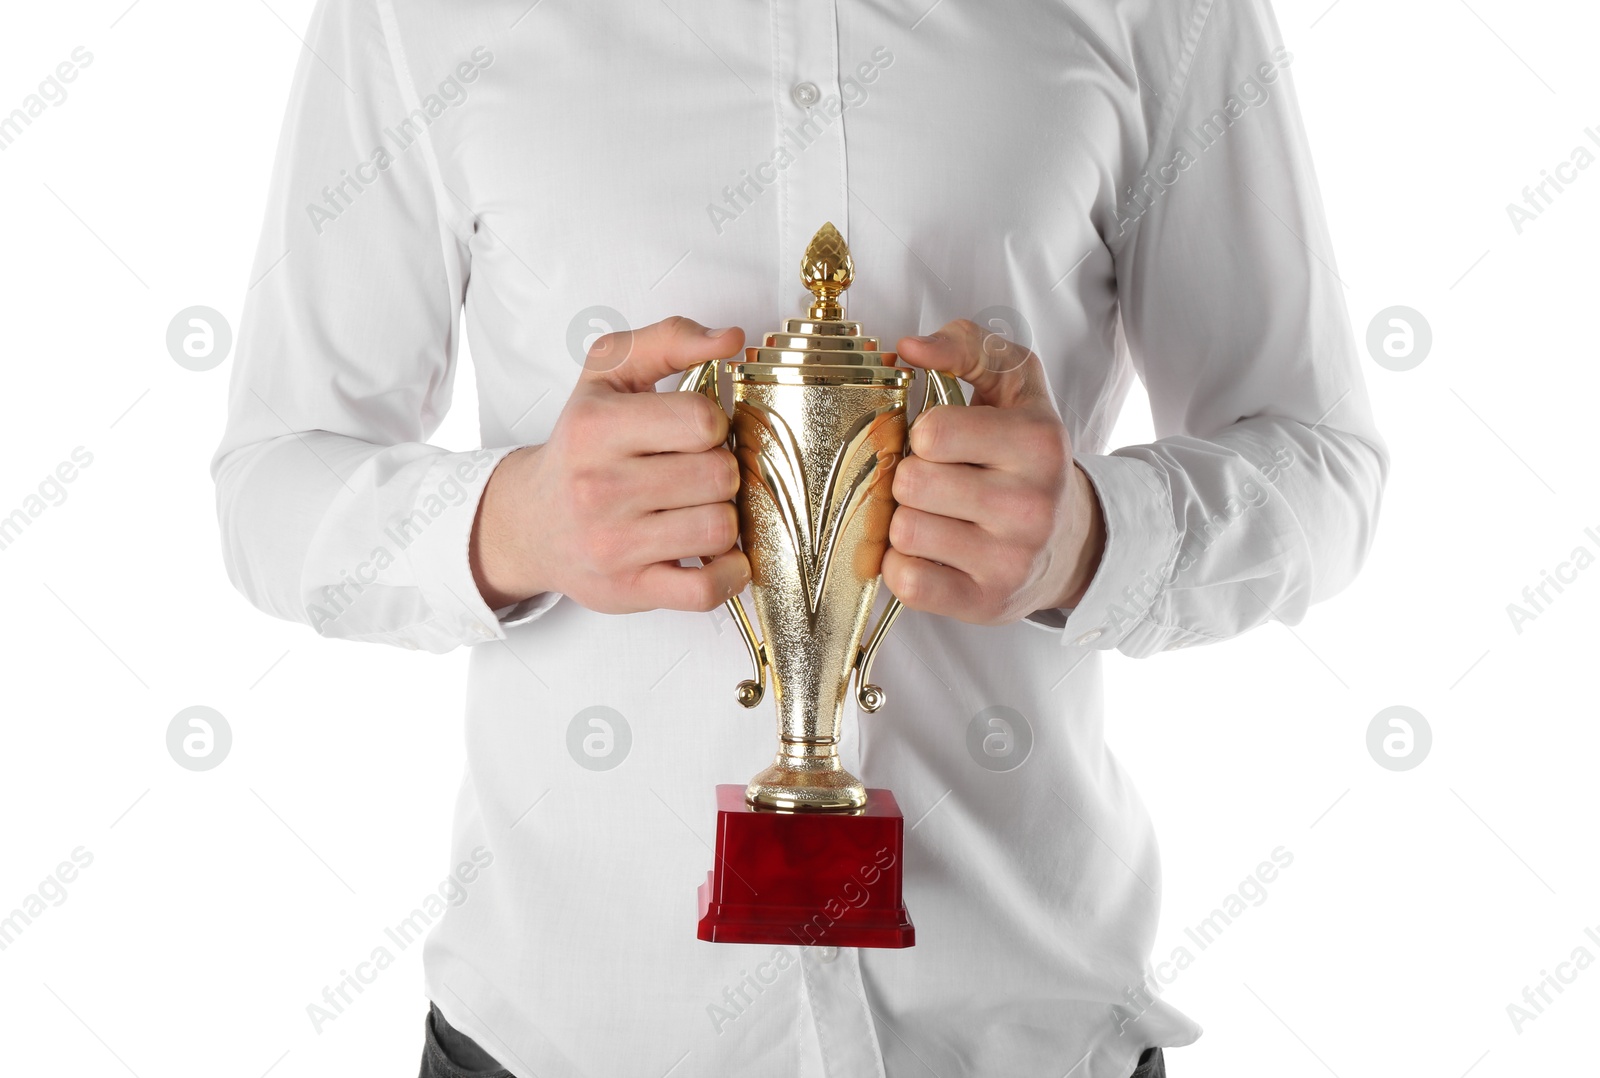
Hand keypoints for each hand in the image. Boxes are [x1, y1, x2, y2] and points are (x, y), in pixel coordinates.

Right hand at [470, 316, 750, 613]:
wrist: (530, 523)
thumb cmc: (580, 446)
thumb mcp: (608, 374)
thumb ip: (669, 340)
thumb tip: (732, 338)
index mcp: (596, 427)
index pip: (702, 421)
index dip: (714, 425)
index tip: (696, 432)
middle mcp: (599, 487)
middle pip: (719, 476)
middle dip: (721, 471)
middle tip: (698, 473)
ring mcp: (613, 544)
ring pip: (720, 529)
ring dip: (725, 518)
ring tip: (701, 508)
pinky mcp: (629, 590)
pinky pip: (706, 590)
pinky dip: (729, 574)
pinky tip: (718, 554)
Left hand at [883, 318, 1104, 625]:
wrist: (1071, 541)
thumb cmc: (1027, 458)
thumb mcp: (1014, 386)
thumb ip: (965, 346)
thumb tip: (909, 349)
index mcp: (1038, 442)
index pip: (932, 432)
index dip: (923, 434)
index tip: (942, 443)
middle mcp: (1031, 505)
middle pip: (910, 483)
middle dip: (910, 478)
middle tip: (936, 482)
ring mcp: (1010, 562)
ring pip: (903, 532)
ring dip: (906, 521)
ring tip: (936, 516)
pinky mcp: (985, 604)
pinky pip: (906, 582)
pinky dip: (904, 566)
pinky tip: (931, 552)